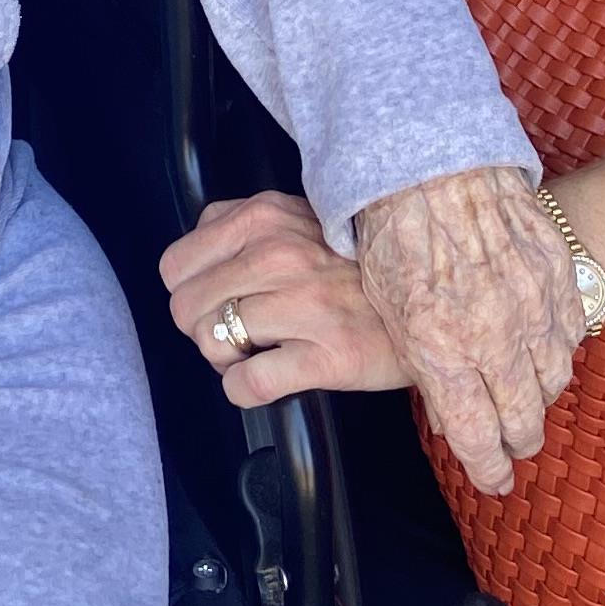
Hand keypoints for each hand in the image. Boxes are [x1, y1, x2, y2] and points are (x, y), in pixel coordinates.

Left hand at [160, 191, 411, 404]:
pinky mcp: (325, 357)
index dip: (189, 291)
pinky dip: (244, 389)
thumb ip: (242, 228)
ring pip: (211, 343)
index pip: (175, 265)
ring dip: (227, 359)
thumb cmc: (355, 266)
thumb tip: (193, 263)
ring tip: (259, 352)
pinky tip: (268, 377)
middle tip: (238, 333)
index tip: (217, 300)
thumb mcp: (297, 217)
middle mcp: (278, 254)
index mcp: (264, 216)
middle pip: (186, 308)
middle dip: (204, 328)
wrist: (429, 298)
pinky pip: (247, 384)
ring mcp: (303, 305)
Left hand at [353, 169, 583, 498]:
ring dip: (539, 395)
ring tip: (527, 399)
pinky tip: (543, 350)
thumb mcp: (389, 310)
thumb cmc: (395, 231)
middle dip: (517, 440)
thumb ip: (424, 364)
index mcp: (442, 347)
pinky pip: (569, 332)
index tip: (494, 479)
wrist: (428, 159)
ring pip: (552, 379)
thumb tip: (451, 409)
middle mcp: (493, 333)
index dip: (489, 467)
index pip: (477, 436)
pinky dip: (557, 350)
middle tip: (513, 445)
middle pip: (523, 417)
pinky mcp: (555, 273)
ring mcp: (532, 303)